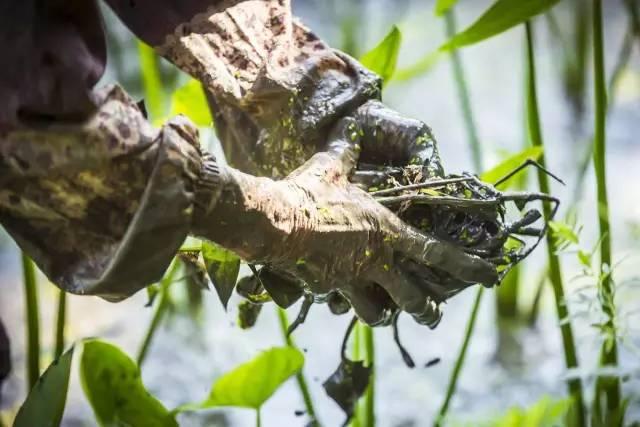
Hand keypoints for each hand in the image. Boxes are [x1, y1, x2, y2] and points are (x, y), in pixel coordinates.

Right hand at [196, 118, 497, 325]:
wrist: (276, 222)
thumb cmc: (311, 192)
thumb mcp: (332, 166)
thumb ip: (346, 150)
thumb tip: (348, 128)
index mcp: (386, 231)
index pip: (436, 252)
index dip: (466, 267)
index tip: (490, 277)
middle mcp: (376, 261)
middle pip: (413, 296)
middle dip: (427, 310)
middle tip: (434, 317)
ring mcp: (351, 280)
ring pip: (377, 312)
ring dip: (383, 313)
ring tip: (385, 313)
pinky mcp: (327, 289)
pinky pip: (338, 301)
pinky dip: (340, 300)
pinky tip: (334, 295)